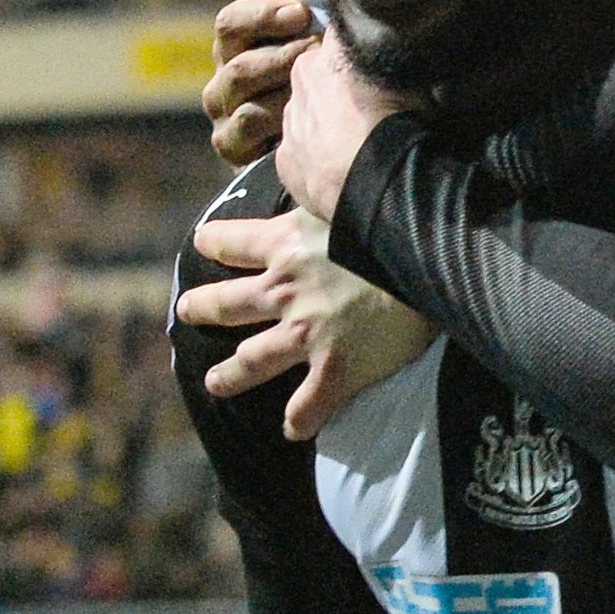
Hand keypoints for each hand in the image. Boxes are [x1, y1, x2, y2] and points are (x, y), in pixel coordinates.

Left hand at [177, 209, 434, 438]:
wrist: (428, 261)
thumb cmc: (393, 221)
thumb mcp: (342, 199)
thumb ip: (320, 201)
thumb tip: (318, 182)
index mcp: (285, 244)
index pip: (233, 241)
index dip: (214, 241)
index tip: (202, 242)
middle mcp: (285, 291)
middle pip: (228, 304)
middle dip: (203, 307)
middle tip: (186, 311)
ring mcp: (306, 333)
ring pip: (252, 359)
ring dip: (230, 374)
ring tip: (215, 383)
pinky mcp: (335, 368)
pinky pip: (309, 403)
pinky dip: (299, 420)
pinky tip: (293, 430)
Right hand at [203, 0, 318, 167]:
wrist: (318, 149)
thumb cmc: (308, 85)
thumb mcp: (300, 39)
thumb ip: (277, 1)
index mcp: (235, 46)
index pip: (232, 20)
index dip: (263, 12)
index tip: (302, 12)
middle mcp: (222, 77)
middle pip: (235, 56)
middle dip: (279, 50)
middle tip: (316, 47)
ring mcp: (223, 113)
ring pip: (240, 87)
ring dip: (280, 79)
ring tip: (314, 79)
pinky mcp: (229, 146)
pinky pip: (245, 125)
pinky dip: (273, 117)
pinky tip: (300, 113)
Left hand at [271, 33, 401, 221]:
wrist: (379, 184)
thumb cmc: (400, 124)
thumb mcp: (406, 77)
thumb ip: (387, 59)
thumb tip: (392, 52)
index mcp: (327, 52)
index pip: (341, 35)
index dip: (358, 47)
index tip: (372, 61)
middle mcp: (299, 81)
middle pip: (316, 75)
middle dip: (333, 85)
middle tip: (361, 107)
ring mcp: (288, 123)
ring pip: (303, 113)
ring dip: (320, 122)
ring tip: (348, 144)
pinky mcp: (284, 160)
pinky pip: (297, 151)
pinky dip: (312, 157)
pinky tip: (334, 170)